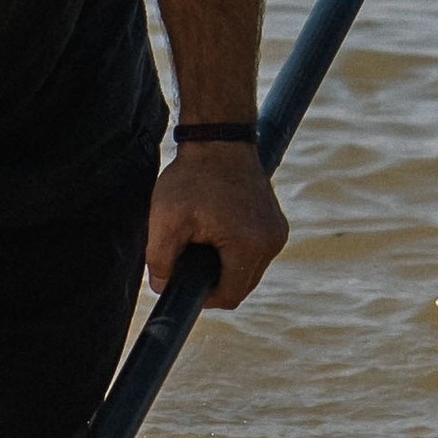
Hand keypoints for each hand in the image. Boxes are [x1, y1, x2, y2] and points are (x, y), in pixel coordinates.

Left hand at [145, 144, 288, 309]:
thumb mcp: (165, 220)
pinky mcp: (276, 223)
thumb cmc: (192, 177)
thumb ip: (159, 260)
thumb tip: (161, 288)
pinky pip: (255, 252)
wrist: (219, 140)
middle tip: (189, 259)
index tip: (184, 283)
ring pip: (249, 270)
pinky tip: (217, 233)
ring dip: (226, 266)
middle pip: (242, 285)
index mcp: (249, 245)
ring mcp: (277, 231)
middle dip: (215, 280)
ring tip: (203, 242)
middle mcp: (272, 241)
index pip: (230, 296)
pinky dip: (237, 251)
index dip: (205, 298)